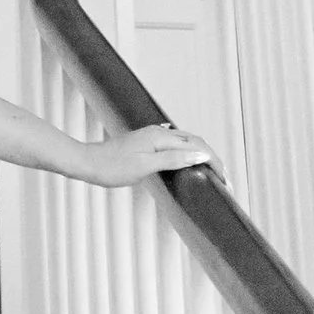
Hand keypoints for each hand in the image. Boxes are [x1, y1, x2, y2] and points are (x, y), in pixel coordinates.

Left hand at [95, 120, 218, 187]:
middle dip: (213, 158)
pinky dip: (189, 153)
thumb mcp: (144, 167)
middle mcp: (159, 133)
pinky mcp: (148, 143)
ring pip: (187, 142)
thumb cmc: (112, 168)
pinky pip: (176, 145)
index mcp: (161, 138)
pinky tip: (190, 163)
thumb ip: (173, 160)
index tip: (225, 180)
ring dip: (202, 155)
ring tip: (213, 172)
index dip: (215, 162)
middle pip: (196, 141)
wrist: (88, 163)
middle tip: (224, 179)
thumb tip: (201, 155)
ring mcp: (153, 136)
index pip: (198, 146)